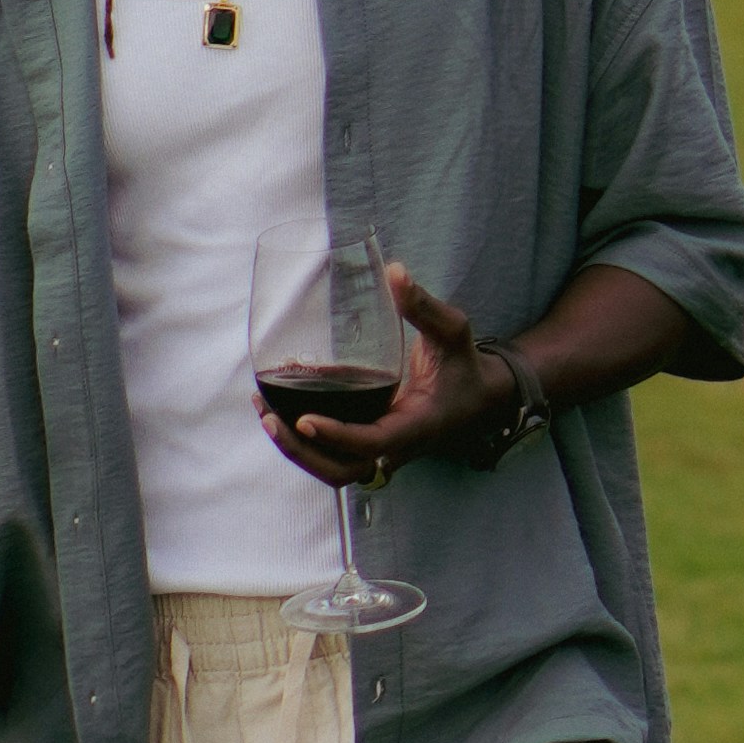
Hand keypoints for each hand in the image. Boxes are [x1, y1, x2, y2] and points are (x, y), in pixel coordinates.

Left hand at [260, 260, 535, 483]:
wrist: (478, 399)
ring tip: (265, 412)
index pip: (373, 442)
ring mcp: (381, 452)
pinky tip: (276, 408)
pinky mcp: (368, 444)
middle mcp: (396, 448)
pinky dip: (303, 441)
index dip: (338, 435)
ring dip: (297, 451)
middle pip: (342, 471)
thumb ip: (423, 306)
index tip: (305, 419)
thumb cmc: (464, 365)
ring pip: (333, 470)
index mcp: (417, 425)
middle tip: (271, 418)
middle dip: (303, 452)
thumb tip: (394, 271)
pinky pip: (332, 455)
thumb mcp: (452, 331)